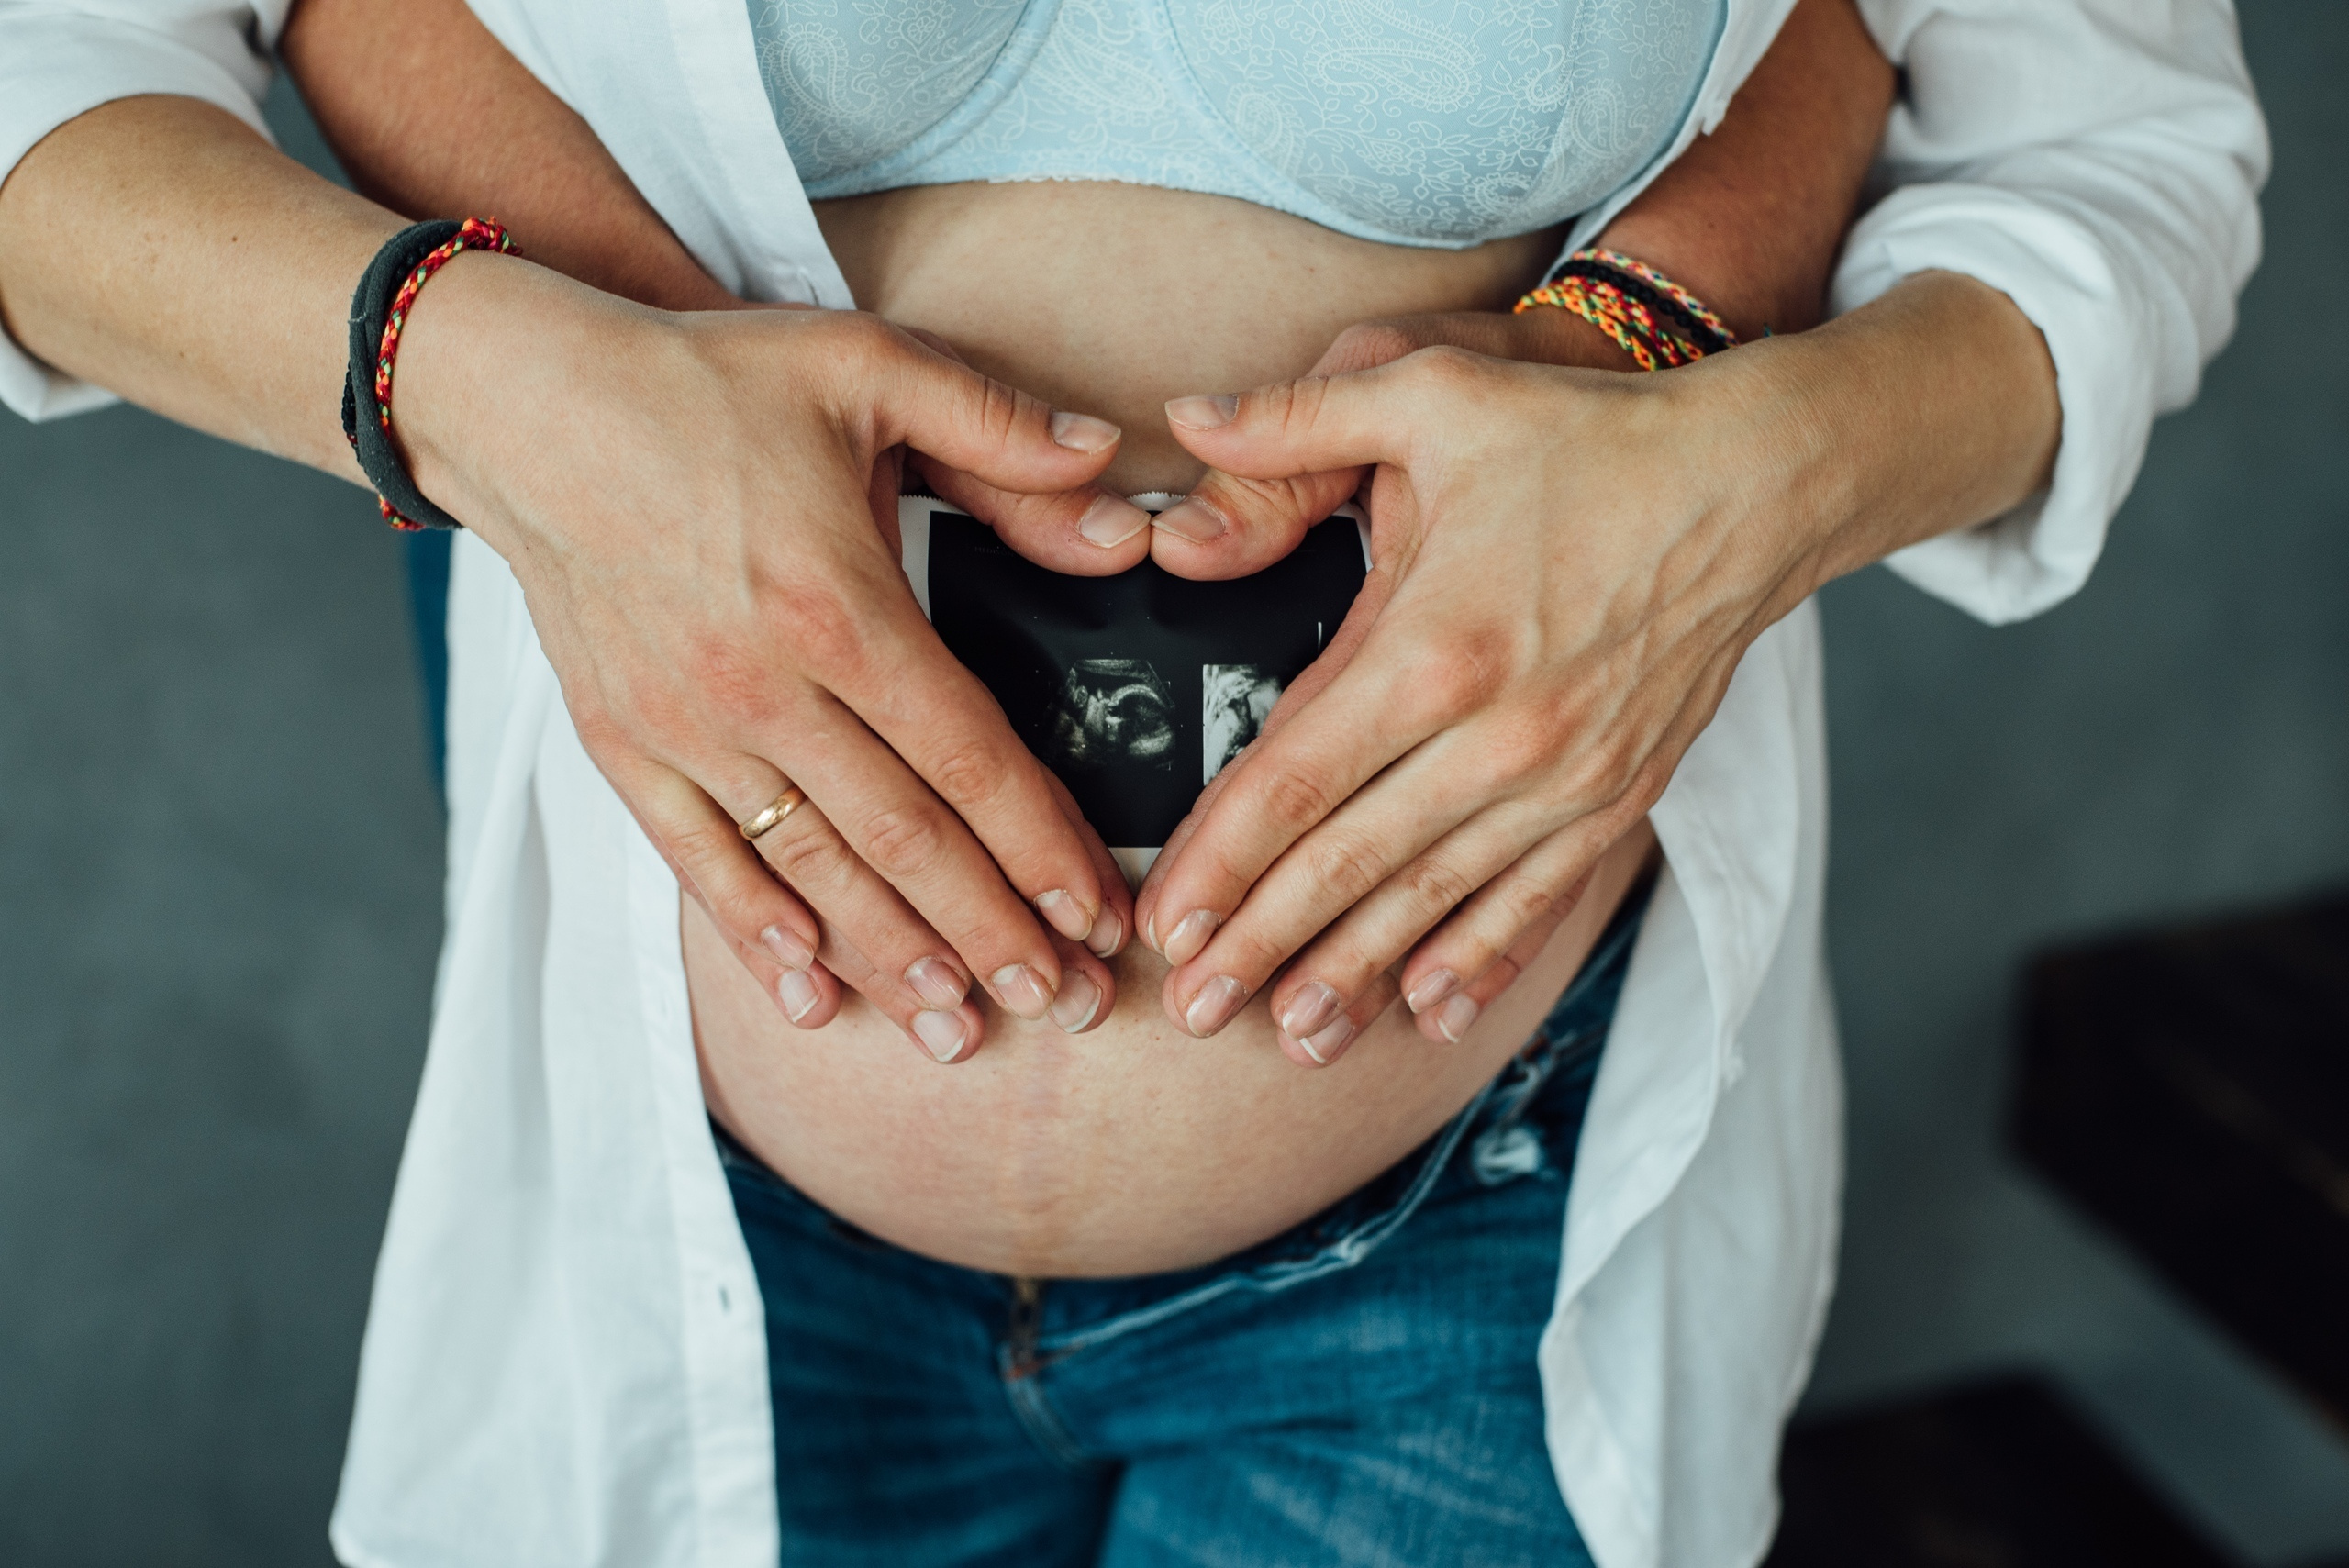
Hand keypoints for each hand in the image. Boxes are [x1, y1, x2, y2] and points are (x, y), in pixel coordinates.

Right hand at [394, 257, 1137, 1061]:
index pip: (968, 755)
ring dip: (892, 955)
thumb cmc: (704, 383)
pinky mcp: (622, 743)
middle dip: (992, 931)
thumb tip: (1117, 484)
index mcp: (838, 605)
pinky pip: (696, 859)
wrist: (526, 403)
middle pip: (902, 837)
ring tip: (960, 1027)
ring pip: (809, 868)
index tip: (1098, 913)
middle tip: (1064, 1003)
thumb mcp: (865, 368)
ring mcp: (685, 726)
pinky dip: (755, 929)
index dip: (1041, 845)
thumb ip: (1000, 431)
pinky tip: (810, 989)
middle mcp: (762, 686)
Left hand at [1135, 274, 2057, 1063]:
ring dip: (1357, 976)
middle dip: (1261, 945)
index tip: (1164, 923)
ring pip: (1436, 902)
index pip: (1296, 781)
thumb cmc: (1588, 438)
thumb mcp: (1436, 393)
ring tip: (1293, 1040)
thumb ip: (1298, 418)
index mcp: (1432, 646)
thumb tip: (1186, 418)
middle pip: (1350, 865)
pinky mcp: (1617, 795)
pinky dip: (1480, 961)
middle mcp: (1498, 733)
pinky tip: (1429, 1014)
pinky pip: (1535, 900)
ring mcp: (1564, 778)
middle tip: (1193, 1011)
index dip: (1220, 862)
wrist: (1756, 484)